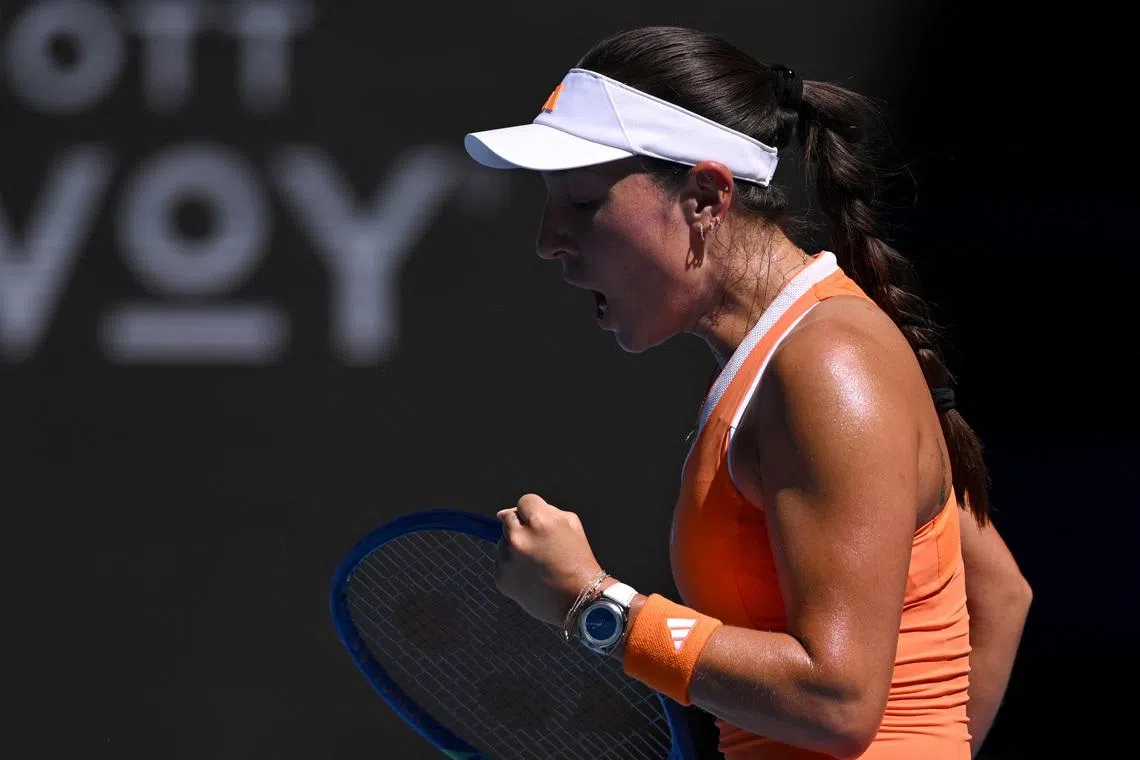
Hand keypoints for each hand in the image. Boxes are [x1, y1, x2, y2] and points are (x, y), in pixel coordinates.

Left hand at [494, 494, 604, 626]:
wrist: (579, 600)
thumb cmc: (578, 560)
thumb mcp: (571, 524)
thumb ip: (544, 510)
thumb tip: (504, 512)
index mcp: (539, 520)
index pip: (524, 502)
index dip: (534, 513)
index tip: (542, 526)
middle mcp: (519, 537)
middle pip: (508, 519)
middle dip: (522, 528)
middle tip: (540, 545)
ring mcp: (508, 559)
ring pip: (503, 542)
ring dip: (515, 548)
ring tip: (537, 564)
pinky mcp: (501, 577)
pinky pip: (502, 563)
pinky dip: (513, 567)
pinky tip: (531, 576)